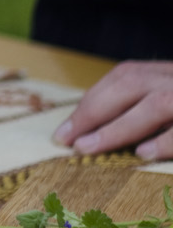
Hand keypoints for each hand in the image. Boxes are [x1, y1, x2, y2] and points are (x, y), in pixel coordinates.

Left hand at [54, 61, 172, 158]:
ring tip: (87, 148)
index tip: (64, 130)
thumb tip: (97, 128)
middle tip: (67, 140)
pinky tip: (142, 154)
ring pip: (155, 105)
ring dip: (117, 128)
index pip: (123, 78)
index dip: (90, 102)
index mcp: (166, 73)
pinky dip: (163, 142)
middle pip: (130, 84)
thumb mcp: (169, 95)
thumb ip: (144, 104)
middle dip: (92, 112)